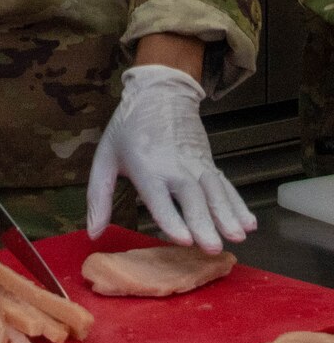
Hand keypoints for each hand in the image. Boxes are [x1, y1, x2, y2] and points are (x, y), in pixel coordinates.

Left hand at [87, 65, 254, 253]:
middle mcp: (174, 166)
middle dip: (204, 223)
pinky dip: (239, 204)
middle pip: (192, 197)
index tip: (184, 239)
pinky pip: (226, 186)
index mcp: (145, 166)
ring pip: (215, 192)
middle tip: (212, 248)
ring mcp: (196, 164)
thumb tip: (93, 233)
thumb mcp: (104, 158)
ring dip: (227, 216)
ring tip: (237, 238)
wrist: (160, 94)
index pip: (159, 196)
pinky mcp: (210, 164)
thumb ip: (99, 197)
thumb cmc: (127, 129)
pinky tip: (249, 222)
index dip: (171, 218)